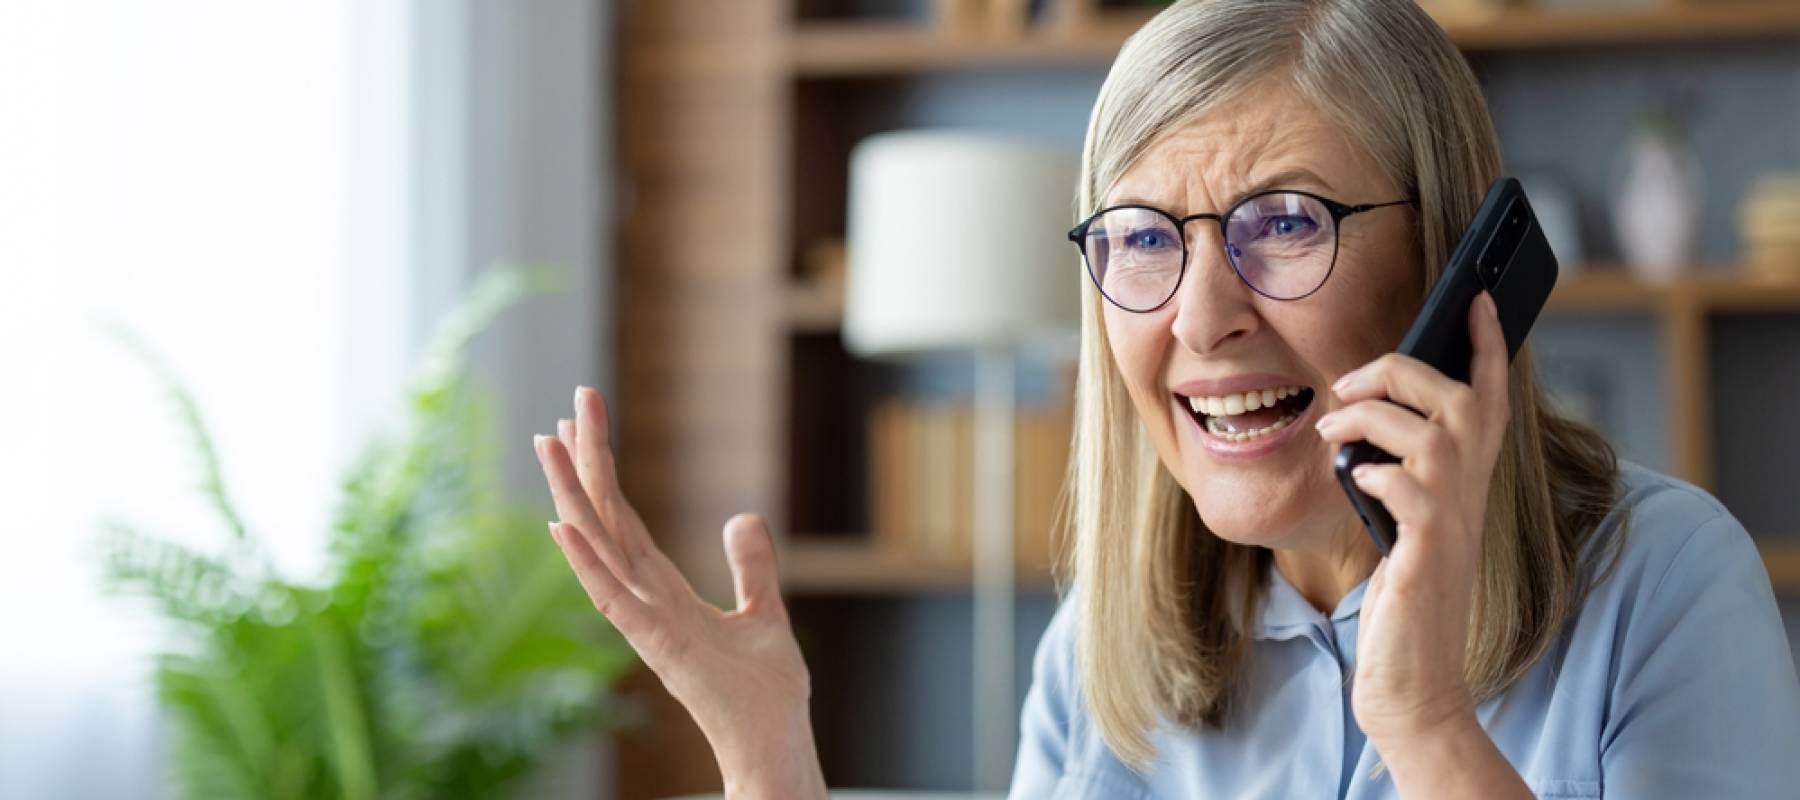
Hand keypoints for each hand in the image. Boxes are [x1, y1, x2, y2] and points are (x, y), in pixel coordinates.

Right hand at [534, 386, 824, 798]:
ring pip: (598, 546)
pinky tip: (562, 524)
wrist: (773, 740)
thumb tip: (742, 516)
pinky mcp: (654, 644)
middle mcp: (643, 599)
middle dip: (585, 464)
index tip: (584, 424)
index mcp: (664, 589)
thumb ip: (751, 566)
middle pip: (606, 519)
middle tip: (567, 407)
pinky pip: (611, 597)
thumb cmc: (765, 691)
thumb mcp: (766, 611)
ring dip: (572, 495)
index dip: (603, 471)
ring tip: (549, 443)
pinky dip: (585, 562)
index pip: (625, 519)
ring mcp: (643, 621)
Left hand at [1313, 291, 1509, 747]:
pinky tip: (1358, 485)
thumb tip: (1358, 428)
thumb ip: (1395, 477)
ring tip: (1333, 434)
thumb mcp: (1401, 527)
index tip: (1481, 299)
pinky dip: (1377, 475)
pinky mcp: (1427, 556)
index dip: (1489, 349)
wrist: (1413, 684)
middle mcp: (1469, 500)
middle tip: (1347, 384)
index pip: (1490, 402)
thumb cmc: (1402, 607)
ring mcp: (1452, 526)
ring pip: (1433, 435)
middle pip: (1462, 401)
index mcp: (1464, 488)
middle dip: (1406, 372)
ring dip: (1374, 419)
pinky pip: (1409, 491)